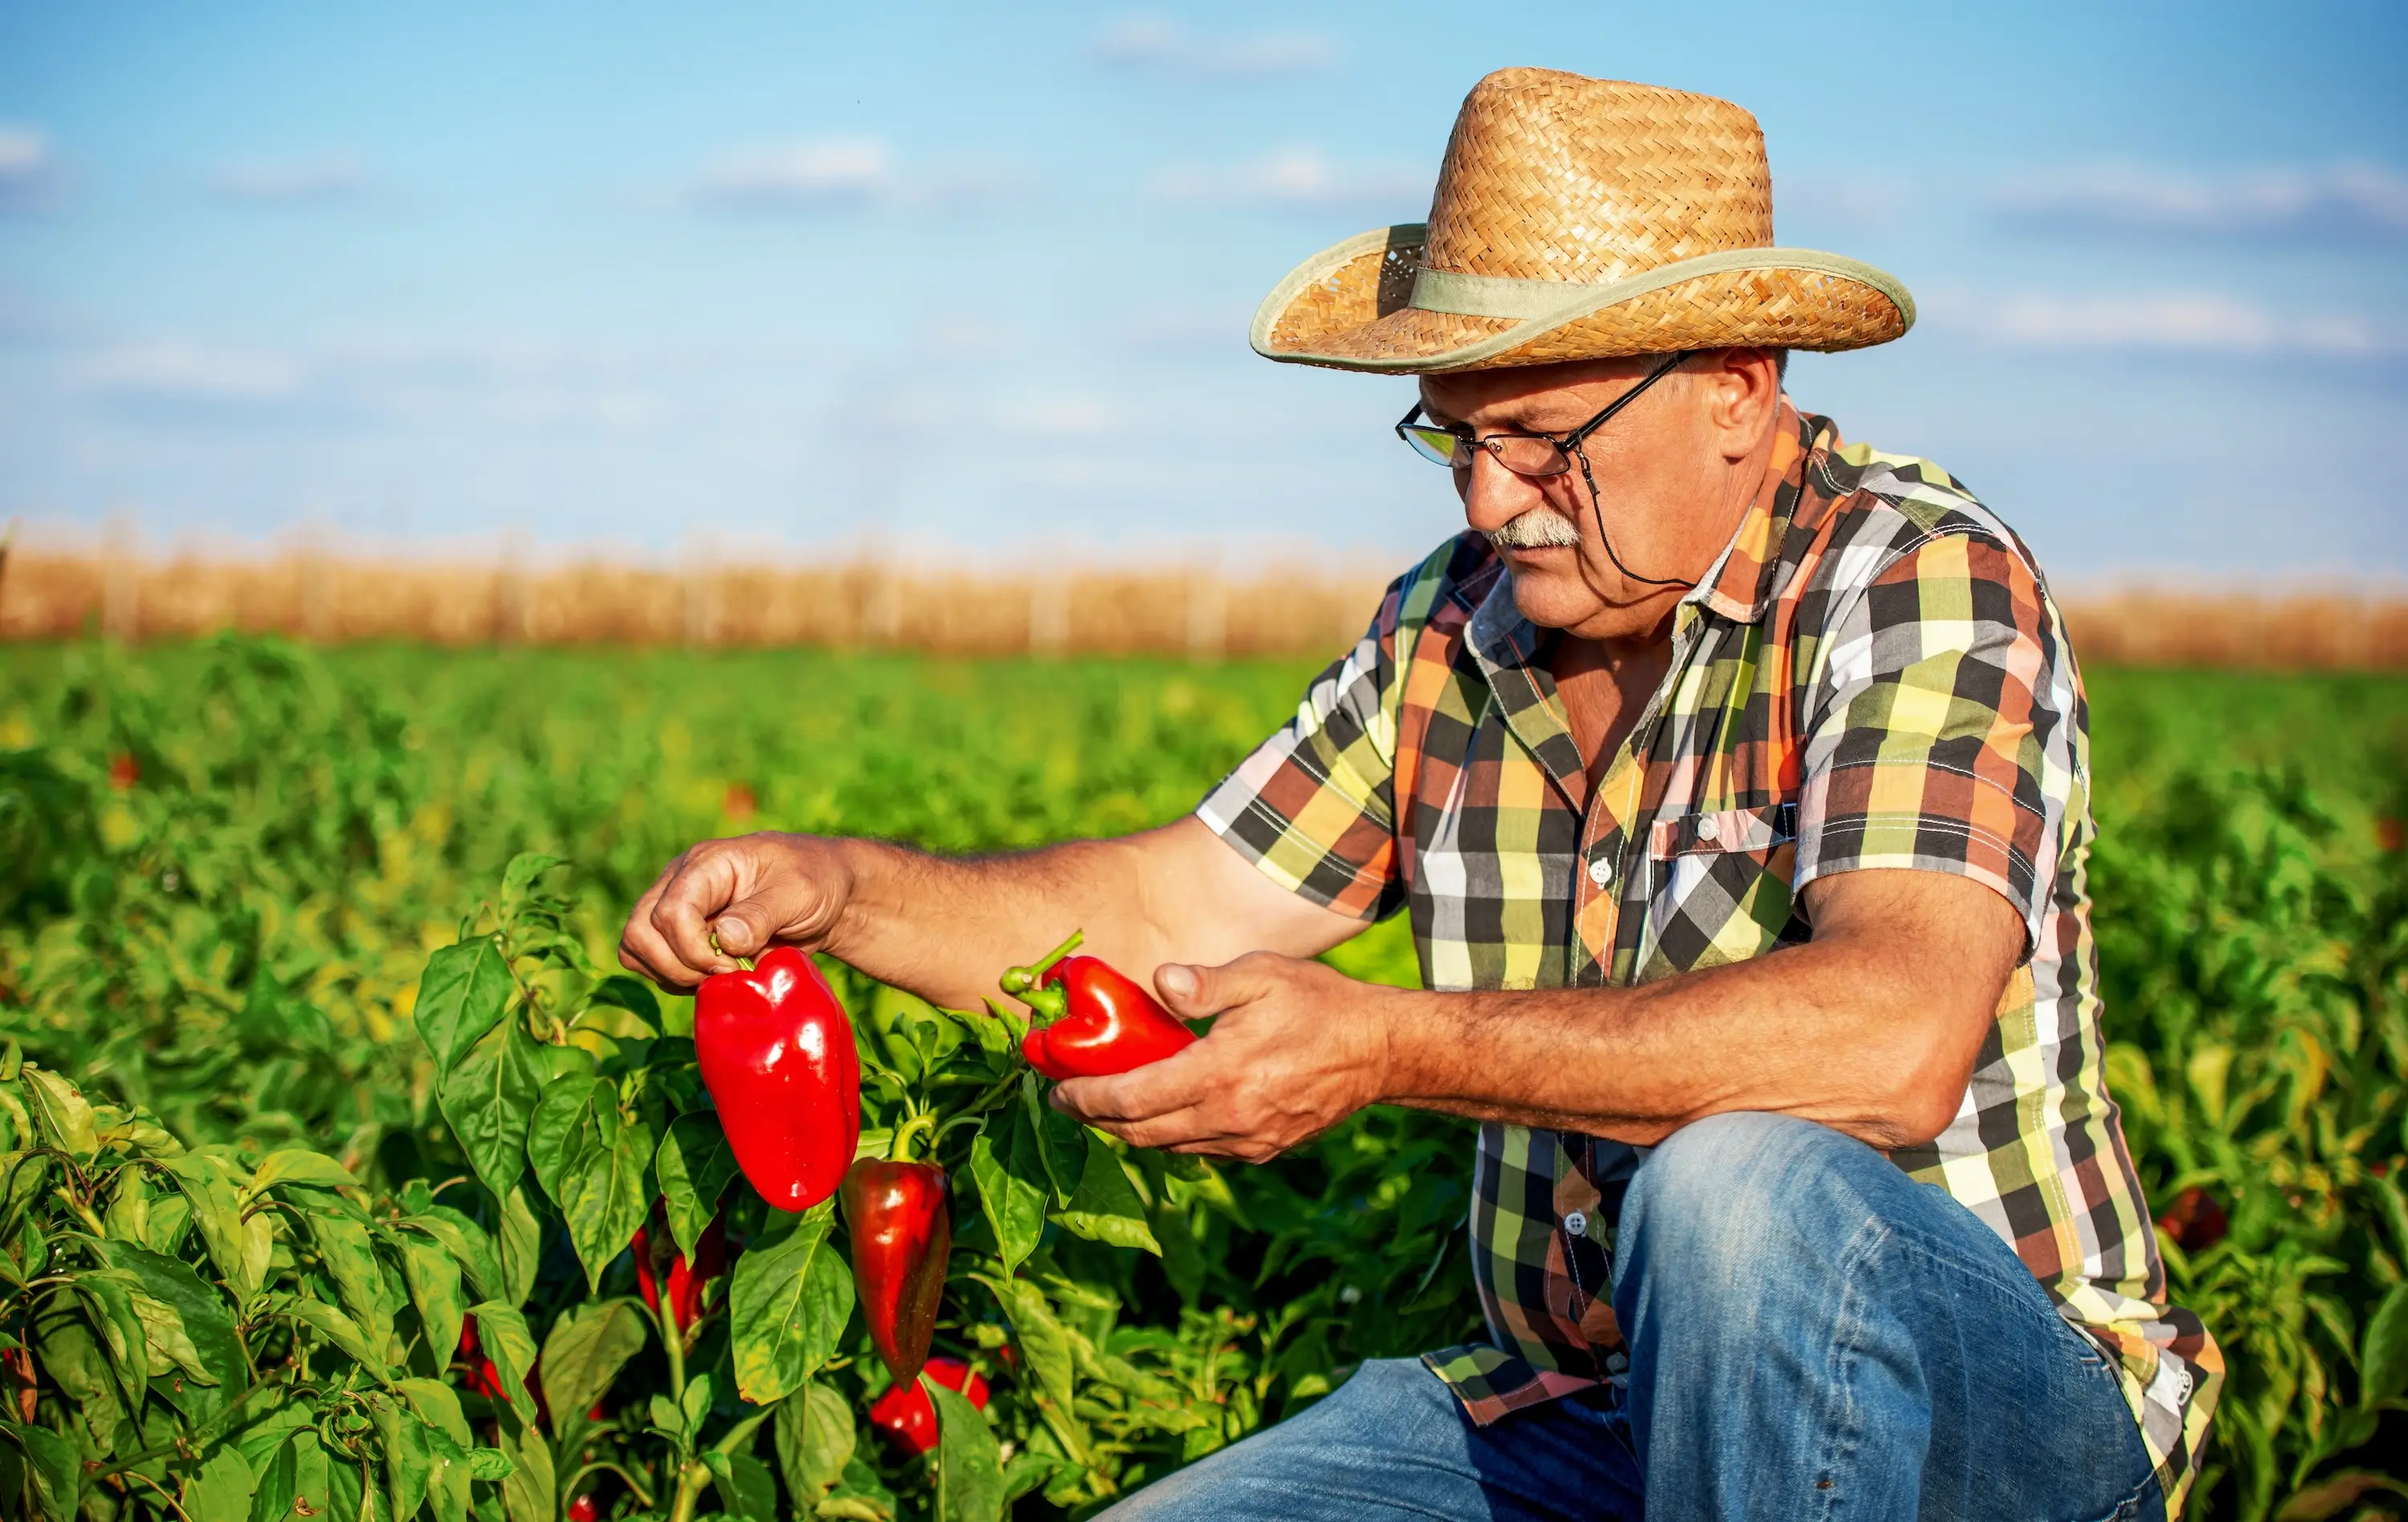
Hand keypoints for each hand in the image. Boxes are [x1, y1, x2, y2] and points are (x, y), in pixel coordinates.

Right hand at [617, 832, 855, 989]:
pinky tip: (713, 977)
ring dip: (672, 975)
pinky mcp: (678, 934)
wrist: (825, 893)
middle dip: (678, 966)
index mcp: (706, 864)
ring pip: (636, 950)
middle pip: (639, 932)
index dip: (693, 949)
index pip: (670, 912)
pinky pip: (652, 964)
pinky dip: (675, 980)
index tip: (733, 965)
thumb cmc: (815, 881)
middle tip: (724, 974)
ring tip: (719, 976)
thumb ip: (761, 915)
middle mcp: (679, 883)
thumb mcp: (799, 892)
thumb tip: (724, 940)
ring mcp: (675, 908)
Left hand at [1049, 952, 1397, 1162]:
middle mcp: (1228, 1119)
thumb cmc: (1318, 1004)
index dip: (1085, 1099)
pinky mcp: (1264, 1150)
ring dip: (1132, 1129)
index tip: (1058, 1090)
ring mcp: (1248, 1141)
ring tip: (1109, 1103)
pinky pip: (1201, 1149)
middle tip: (1070, 1098)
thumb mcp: (1262, 976)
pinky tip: (1163, 1110)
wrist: (1380, 1051)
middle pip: (1140, 1133)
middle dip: (1098, 1119)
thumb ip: (1206, 983)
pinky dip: (1171, 1134)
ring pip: (1168, 1147)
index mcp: (1219, 1075)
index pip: (1131, 1100)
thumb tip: (1159, 982)